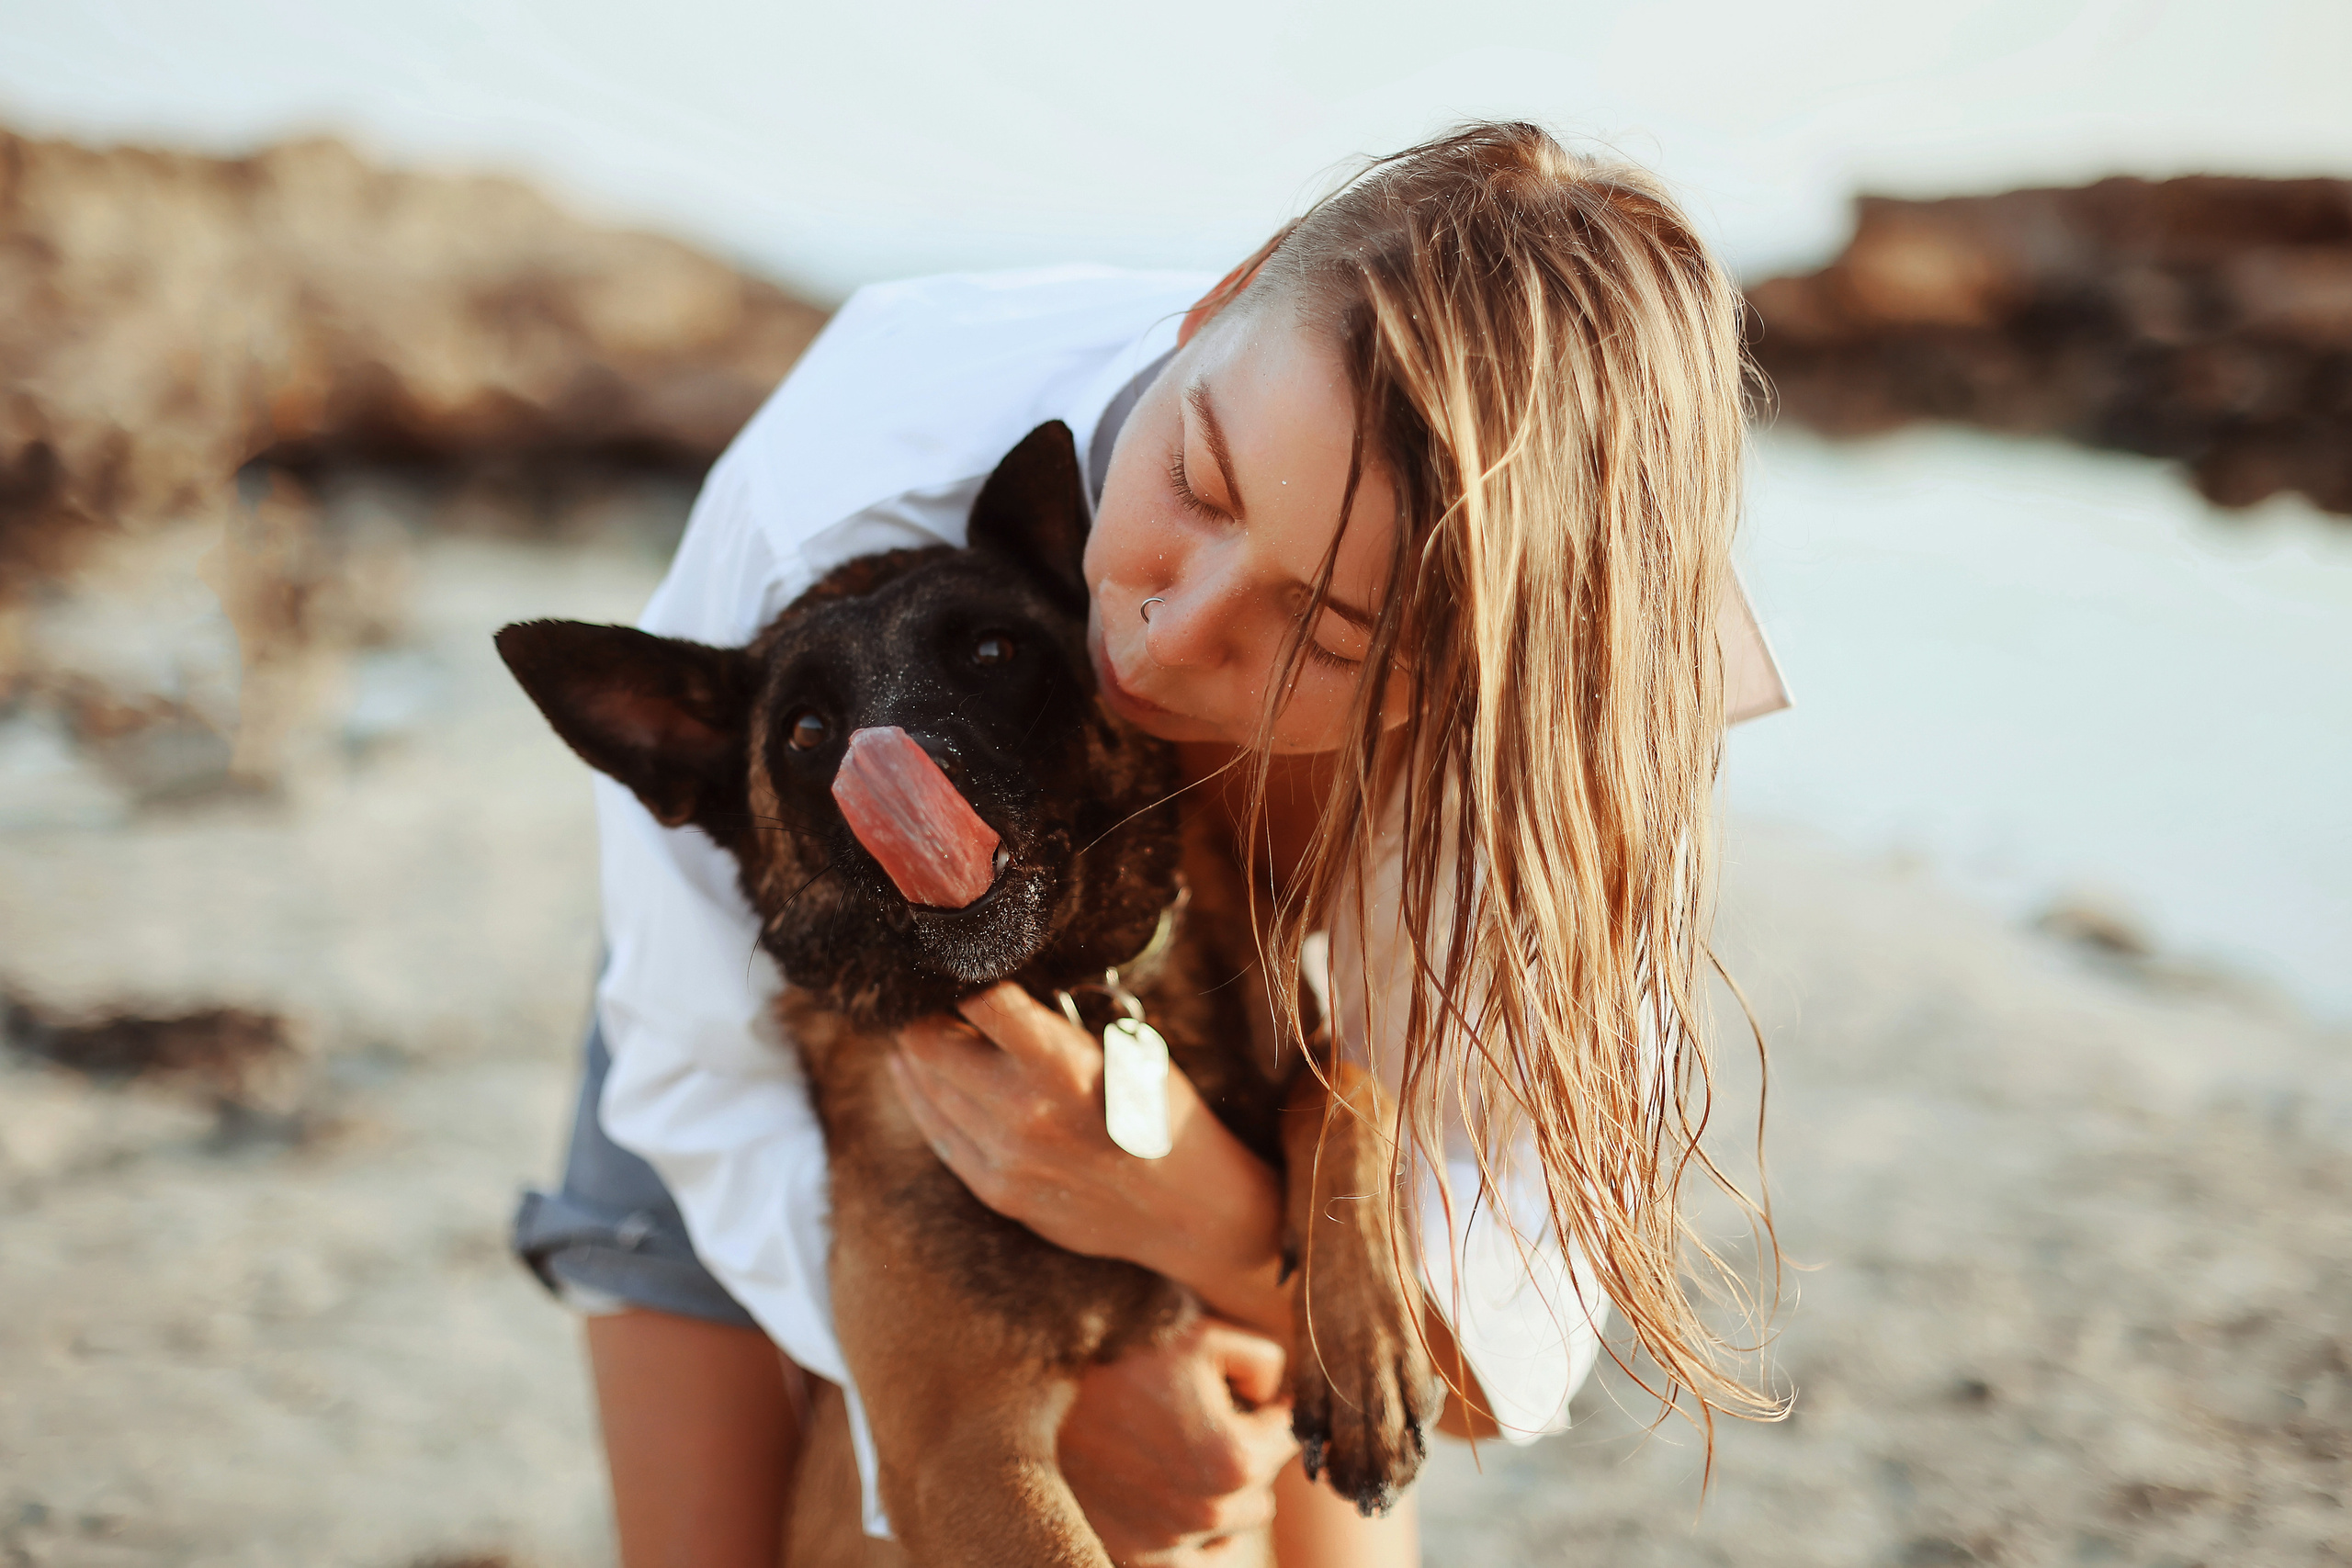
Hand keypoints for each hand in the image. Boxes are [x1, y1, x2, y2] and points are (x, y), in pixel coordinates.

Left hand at [889, 983, 1292, 1334]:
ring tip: (917, 1032)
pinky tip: (925, 1080)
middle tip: (923, 998)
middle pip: (924, 1041)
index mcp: (1057, 1060)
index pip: (974, 996)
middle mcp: (1020, 1108)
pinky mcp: (994, 1189)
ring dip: (913, 1054)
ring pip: (921, 1086)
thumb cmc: (1158, 1110)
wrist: (1185, 1207)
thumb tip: (985, 987)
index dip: (954, 971)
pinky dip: (925, 1099)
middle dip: (919, 1012)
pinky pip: (936, 1134)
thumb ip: (1049, 1024)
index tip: (949, 961)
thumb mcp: (1119, 1046)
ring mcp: (1002, 1155)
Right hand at [1058, 1314, 1298, 1563]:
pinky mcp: (1133, 1564)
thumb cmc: (1117, 1353)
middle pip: (1261, 1487)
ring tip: (1172, 1450)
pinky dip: (1191, 1536)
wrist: (1027, 1391)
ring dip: (1217, 1495)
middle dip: (1242, 1452)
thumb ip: (1265, 1362)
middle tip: (1196, 1418)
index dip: (1264, 1408)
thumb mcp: (1202, 1334)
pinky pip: (1196, 1561)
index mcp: (1235, 1459)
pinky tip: (1161, 1491)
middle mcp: (1206, 1515)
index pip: (1286, 1437)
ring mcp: (1167, 1547)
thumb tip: (1273, 1397)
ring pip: (1230, 1525)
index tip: (1236, 1392)